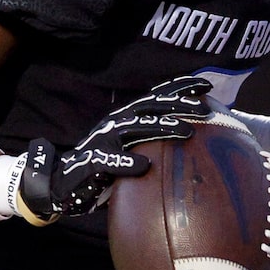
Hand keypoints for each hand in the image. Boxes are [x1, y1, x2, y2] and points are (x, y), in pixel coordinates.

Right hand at [15, 75, 211, 221]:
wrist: (62, 183)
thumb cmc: (104, 168)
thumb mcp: (130, 150)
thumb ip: (153, 142)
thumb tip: (190, 139)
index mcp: (127, 118)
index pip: (155, 98)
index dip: (179, 88)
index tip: (207, 86)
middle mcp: (116, 123)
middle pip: (150, 107)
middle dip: (178, 105)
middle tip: (205, 109)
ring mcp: (102, 140)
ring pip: (134, 128)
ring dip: (162, 127)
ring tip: (187, 132)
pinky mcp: (89, 161)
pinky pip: (108, 161)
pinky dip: (126, 163)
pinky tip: (144, 166)